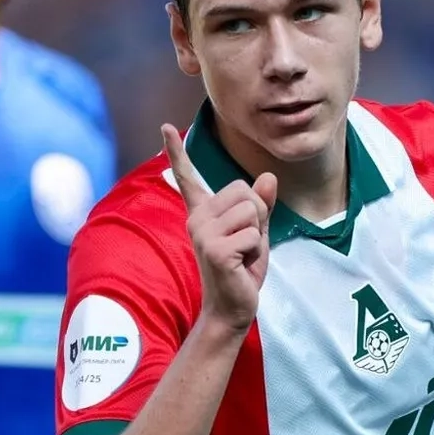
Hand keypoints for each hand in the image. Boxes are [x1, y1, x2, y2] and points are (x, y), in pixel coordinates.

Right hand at [161, 124, 277, 332]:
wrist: (232, 308)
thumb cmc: (242, 269)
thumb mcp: (256, 232)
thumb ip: (261, 206)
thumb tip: (268, 176)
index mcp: (203, 212)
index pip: (189, 176)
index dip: (177, 150)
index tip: (165, 126)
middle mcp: (197, 218)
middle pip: (245, 190)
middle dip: (258, 215)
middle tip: (245, 243)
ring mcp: (202, 233)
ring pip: (251, 210)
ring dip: (257, 234)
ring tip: (243, 254)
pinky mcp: (213, 249)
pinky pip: (252, 234)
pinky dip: (256, 250)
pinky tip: (241, 265)